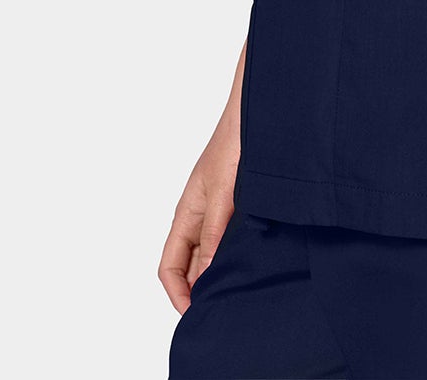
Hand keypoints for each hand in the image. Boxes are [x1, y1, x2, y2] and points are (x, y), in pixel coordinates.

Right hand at [158, 100, 240, 312]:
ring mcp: (218, 210)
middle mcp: (199, 215)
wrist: (257, 114)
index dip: (177, 293)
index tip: (195, 312)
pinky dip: (235, 255)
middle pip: (190, 265)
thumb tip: (206, 277)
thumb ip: (214, 234)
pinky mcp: (237, 205)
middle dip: (200, 289)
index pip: (169, 266)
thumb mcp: (223, 194)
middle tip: (222, 308)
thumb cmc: (234, 145)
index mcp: (186, 214)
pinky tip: (252, 261)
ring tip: (238, 291)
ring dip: (219, 273)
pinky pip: (228, 239)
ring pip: (211, 254)